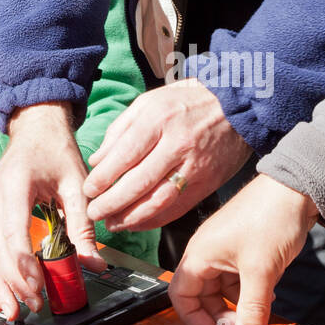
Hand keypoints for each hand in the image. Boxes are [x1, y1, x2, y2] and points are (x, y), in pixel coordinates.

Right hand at [0, 103, 104, 321]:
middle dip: (12, 280)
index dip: (22, 262)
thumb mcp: (77, 184)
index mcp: (16, 183)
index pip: (13, 230)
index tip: (36, 287)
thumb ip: (84, 225)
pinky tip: (2, 293)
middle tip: (32, 306)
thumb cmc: (57, 151)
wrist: (36, 128)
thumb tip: (95, 265)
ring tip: (11, 311)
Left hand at [84, 79, 251, 230]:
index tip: (88, 190)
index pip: (125, 155)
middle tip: (94, 213)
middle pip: (139, 182)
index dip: (103, 178)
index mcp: (159, 119)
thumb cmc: (187, 101)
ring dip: (131, 218)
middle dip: (111, 203)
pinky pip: (178, 208)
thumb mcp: (149, 102)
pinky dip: (155, 220)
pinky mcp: (208, 183)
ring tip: (112, 223)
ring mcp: (195, 167)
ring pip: (159, 201)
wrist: (237, 105)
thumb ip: (120, 130)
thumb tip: (97, 160)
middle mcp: (177, 144)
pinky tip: (137, 224)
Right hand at [169, 174, 318, 324]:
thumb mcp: (261, 271)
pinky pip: (238, 280)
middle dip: (220, 316)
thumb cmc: (269, 218)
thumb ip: (253, 309)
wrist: (295, 191)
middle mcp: (207, 252)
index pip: (180, 295)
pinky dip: (250, 293)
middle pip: (202, 295)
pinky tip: (269, 297)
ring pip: (222, 289)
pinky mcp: (242, 249)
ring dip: (238, 306)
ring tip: (259, 315)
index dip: (194, 319)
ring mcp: (225, 250)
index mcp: (200, 254)